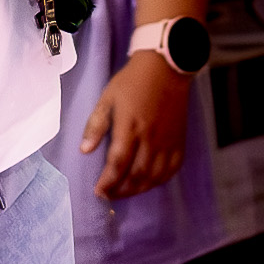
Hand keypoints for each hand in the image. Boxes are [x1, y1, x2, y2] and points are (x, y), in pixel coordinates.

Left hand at [84, 54, 195, 202]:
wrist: (166, 68)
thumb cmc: (133, 81)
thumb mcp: (108, 97)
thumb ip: (96, 124)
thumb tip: (84, 150)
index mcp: (130, 126)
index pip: (118, 163)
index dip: (107, 182)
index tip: (98, 191)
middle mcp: (150, 138)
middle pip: (137, 176)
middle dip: (121, 191)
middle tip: (109, 195)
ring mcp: (167, 141)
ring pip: (155, 177)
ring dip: (139, 189)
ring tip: (125, 191)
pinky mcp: (179, 140)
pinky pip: (172, 169)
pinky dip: (160, 181)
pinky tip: (149, 182)